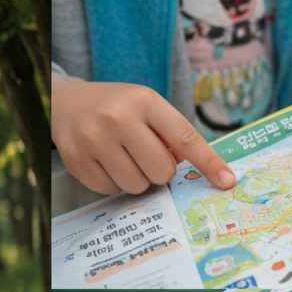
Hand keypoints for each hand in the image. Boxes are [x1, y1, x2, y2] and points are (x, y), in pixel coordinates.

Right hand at [52, 79, 235, 195]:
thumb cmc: (117, 108)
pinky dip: (113, 182)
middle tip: (145, 156)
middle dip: (159, 171)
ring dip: (136, 179)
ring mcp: (93, 139)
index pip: (185, 138)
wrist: (64, 103)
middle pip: (161, 171)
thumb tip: (194, 167)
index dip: (209, 162)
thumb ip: (171, 133)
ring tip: (122, 158)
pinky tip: (104, 162)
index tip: (227, 182)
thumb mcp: (146, 107)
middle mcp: (118, 118)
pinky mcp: (74, 159)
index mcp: (144, 101)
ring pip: (136, 185)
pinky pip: (110, 190)